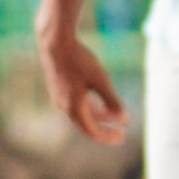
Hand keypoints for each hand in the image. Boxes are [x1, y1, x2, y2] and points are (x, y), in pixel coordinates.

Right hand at [38, 8, 128, 143]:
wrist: (55, 42)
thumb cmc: (79, 60)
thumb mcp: (100, 80)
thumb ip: (112, 100)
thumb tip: (124, 119)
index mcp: (73, 107)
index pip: (92, 131)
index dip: (107, 136)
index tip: (121, 136)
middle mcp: (64, 106)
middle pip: (86, 125)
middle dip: (104, 129)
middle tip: (120, 133)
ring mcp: (60, 97)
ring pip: (81, 113)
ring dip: (98, 116)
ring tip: (112, 115)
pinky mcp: (59, 87)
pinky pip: (75, 104)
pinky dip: (89, 107)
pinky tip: (97, 100)